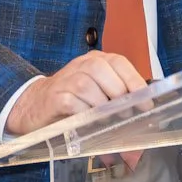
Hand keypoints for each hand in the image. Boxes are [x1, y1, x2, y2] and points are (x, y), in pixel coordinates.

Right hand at [5, 51, 148, 135]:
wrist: (35, 105)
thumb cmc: (73, 100)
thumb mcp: (97, 94)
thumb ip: (118, 101)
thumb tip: (144, 120)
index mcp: (95, 60)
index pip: (118, 62)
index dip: (134, 80)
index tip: (146, 101)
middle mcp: (80, 65)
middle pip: (102, 70)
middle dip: (118, 93)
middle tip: (125, 113)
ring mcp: (66, 79)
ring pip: (87, 86)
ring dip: (101, 105)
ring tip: (107, 119)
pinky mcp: (55, 97)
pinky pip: (72, 102)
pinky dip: (83, 114)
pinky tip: (87, 122)